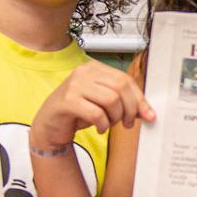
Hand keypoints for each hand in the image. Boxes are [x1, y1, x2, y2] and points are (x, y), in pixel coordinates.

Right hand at [30, 61, 152, 154]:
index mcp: (95, 68)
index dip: (139, 99)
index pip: (125, 79)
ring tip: (109, 124)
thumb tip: (148, 112)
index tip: (148, 115)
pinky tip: (99, 128)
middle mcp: (84, 72)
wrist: (49, 125)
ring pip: (111, 100)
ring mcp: (74, 85)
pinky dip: (103, 124)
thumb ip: (124, 103)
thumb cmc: (76, 112)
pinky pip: (97, 113)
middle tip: (127, 123)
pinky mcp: (67, 101)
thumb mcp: (103, 104)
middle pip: (121, 87)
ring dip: (115, 117)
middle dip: (129, 109)